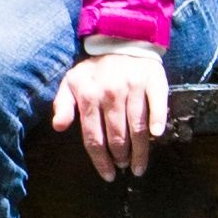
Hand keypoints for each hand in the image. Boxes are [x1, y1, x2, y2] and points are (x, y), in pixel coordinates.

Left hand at [53, 43, 171, 183]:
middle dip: (120, 158)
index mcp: (88, 96)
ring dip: (139, 151)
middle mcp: (111, 93)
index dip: (101, 161)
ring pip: (137, 128)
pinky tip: (156, 136)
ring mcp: (133, 87)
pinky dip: (157, 122)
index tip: (108, 175)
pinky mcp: (153, 81)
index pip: (94, 138)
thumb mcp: (71, 82)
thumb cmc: (95, 70)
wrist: (121, 41)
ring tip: (138, 166)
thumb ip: (62, 105)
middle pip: (117, 137)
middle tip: (124, 166)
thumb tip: (59, 127)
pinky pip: (157, 106)